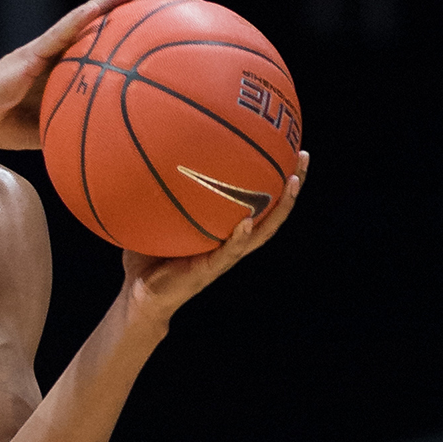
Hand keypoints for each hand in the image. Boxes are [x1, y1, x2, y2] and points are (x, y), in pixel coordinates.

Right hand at [0, 0, 147, 150]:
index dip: (122, 40)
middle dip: (128, 14)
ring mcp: (46, 49)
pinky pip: (64, 29)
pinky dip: (85, 15)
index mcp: (58, 73)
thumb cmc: (1, 125)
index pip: (96, 50)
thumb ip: (66, 131)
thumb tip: (96, 150)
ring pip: (85, 20)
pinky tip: (104, 5)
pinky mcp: (35, 50)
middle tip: (160, 3)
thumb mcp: (43, 132)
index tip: (151, 35)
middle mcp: (56, 55)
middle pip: (97, 28)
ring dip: (112, 4)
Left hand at [120, 152, 309, 321]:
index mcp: (225, 227)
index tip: (289, 146)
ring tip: (292, 183)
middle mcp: (233, 240)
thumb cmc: (146, 255)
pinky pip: (230, 252)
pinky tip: (246, 223)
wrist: (138, 295)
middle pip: (273, 210)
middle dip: (293, 184)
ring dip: (280, 208)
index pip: (257, 199)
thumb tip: (142, 151)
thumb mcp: (150, 214)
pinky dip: (239, 238)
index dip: (275, 176)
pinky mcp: (210, 269)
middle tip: (304, 156)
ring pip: (263, 231)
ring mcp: (225, 256)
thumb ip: (153, 189)